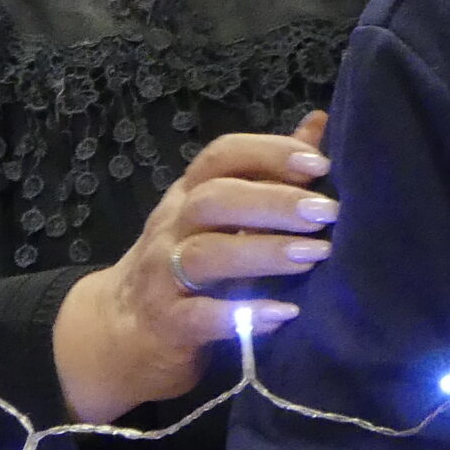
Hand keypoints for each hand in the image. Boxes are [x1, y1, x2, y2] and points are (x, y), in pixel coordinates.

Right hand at [51, 113, 334, 423]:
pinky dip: (242, 316)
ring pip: (204, 254)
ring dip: (263, 252)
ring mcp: (162, 274)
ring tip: (315, 255)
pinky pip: (200, 316)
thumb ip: (270, 172)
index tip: (320, 164)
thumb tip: (318, 121)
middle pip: (214, 200)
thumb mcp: (223, 213)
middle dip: (274, 202)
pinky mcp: (166, 323)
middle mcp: (173, 226)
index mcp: (191, 194)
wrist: (122, 328)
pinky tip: (284, 314)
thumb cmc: (190, 257)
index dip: (269, 153)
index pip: (221, 156)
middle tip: (327, 213)